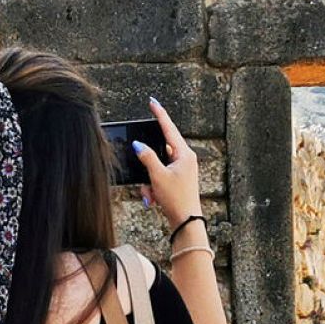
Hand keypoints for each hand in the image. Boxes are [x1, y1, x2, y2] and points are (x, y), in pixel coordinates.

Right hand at [133, 97, 201, 225]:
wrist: (186, 221)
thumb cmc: (176, 199)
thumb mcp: (158, 176)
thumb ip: (147, 158)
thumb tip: (138, 145)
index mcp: (184, 153)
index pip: (169, 128)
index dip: (159, 114)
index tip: (152, 102)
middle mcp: (185, 159)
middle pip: (159, 151)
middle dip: (147, 165)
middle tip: (148, 179)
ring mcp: (181, 169)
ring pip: (156, 166)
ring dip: (149, 179)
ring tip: (152, 194)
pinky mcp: (177, 179)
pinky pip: (159, 176)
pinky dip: (153, 186)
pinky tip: (153, 198)